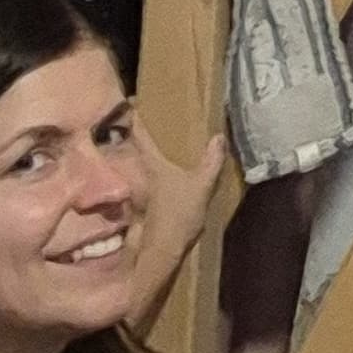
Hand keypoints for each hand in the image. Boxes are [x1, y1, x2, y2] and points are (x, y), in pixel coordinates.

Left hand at [130, 115, 231, 247]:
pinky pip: (151, 183)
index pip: (141, 136)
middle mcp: (145, 175)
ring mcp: (146, 192)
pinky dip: (155, 175)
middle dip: (139, 135)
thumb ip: (211, 162)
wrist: (163, 251)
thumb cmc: (178, 214)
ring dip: (145, 156)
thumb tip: (219, 136)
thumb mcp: (201, 186)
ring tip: (159, 145)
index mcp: (154, 165)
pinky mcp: (150, 206)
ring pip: (143, 167)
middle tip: (147, 119)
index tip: (133, 101)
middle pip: (138, 150)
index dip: (137, 118)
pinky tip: (168, 177)